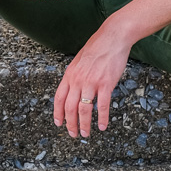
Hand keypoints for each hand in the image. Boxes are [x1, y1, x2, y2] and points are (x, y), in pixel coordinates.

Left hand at [53, 23, 131, 137]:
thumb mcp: (79, 61)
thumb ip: (75, 75)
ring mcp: (91, 82)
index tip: (59, 123)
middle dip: (70, 123)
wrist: (112, 37)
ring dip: (84, 124)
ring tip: (86, 133)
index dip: (58, 113)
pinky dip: (101, 118)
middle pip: (70, 107)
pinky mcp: (106, 84)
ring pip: (84, 109)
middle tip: (73, 134)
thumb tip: (73, 88)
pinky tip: (102, 126)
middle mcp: (78, 80)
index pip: (59, 98)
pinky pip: (102, 105)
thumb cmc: (97, 47)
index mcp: (70, 74)